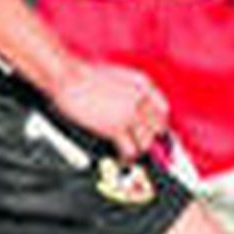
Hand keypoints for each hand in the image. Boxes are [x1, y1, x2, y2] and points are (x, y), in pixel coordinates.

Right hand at [50, 61, 168, 163]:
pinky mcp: (115, 128)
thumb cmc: (84, 74)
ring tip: (129, 153)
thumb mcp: (117, 75)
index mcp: (143, 84)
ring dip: (137, 149)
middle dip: (148, 138)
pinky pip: (130, 150)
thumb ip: (130, 91)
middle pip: (157, 128)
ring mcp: (129, 114)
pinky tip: (121, 158)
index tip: (155, 131)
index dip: (158, 124)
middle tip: (140, 144)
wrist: (69, 77)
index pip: (164, 110)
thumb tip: (132, 106)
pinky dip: (127, 158)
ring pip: (146, 142)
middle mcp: (140, 99)